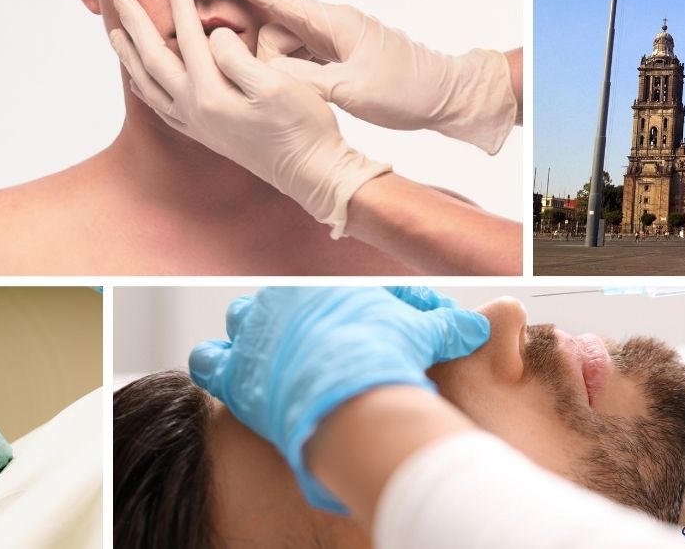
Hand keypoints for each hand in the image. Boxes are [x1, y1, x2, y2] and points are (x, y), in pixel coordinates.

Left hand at [110, 0, 389, 237]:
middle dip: (137, 28)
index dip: (180, 5)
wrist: (311, 172)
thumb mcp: (276, 85)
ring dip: (131, 58)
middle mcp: (195, 111)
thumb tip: (215, 36)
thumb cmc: (302, 126)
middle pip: (155, 60)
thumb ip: (237, 59)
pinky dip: (146, 90)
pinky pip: (163, 108)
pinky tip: (141, 83)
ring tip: (116, 36)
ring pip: (150, 86)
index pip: (189, 38)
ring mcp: (198, 125)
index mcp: (211, 94)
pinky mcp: (206, 135)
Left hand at [189, 287, 489, 511]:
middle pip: (280, 301)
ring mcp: (255, 336)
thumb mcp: (423, 334)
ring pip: (240, 319)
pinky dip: (215, 364)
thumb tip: (476, 325)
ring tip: (269, 353)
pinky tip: (226, 371)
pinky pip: (208, 360)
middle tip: (312, 344)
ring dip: (252, 334)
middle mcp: (283, 303)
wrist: (354, 397)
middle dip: (292, 319)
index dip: (345, 315)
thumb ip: (445, 325)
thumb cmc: (387, 359)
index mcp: (324, 289)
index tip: (360, 332)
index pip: (331, 294)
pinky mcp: (234, 374)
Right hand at [212, 0, 516, 153]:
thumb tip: (264, 72)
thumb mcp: (351, 90)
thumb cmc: (406, 91)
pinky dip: (296, 74)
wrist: (447, 96)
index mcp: (333, 23)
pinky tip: (301, 95)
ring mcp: (335, 39)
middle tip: (293, 87)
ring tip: (306, 97)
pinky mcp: (340, 56)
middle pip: (275, 32)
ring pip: (287, 49)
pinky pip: (303, 59)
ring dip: (284, 71)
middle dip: (267, 58)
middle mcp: (331, 24)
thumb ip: (303, 79)